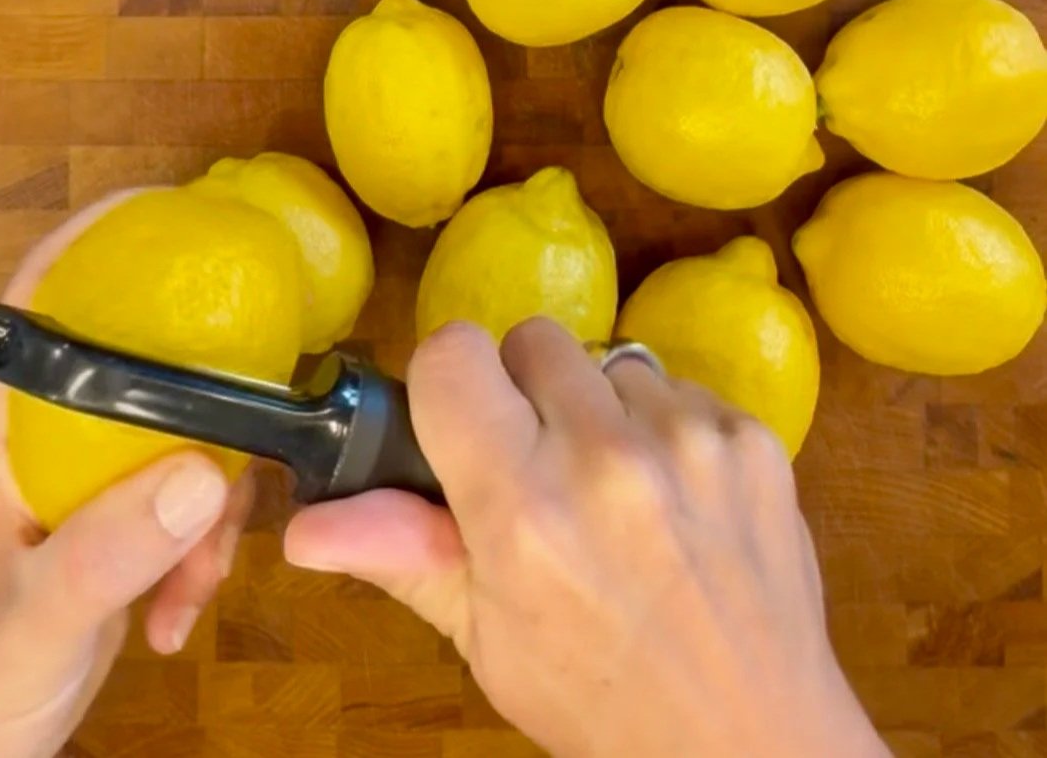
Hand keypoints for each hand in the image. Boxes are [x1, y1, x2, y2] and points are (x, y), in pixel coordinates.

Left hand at [0, 194, 252, 757]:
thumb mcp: (28, 632)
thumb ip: (101, 560)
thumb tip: (201, 478)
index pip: (42, 313)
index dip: (94, 242)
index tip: (173, 208)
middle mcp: (46, 445)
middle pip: (143, 376)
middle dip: (204, 423)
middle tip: (239, 471)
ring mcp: (86, 487)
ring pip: (180, 444)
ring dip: (210, 513)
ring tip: (195, 588)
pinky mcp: (121, 527)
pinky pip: (188, 504)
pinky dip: (201, 552)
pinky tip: (182, 614)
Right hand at [286, 318, 887, 757]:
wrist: (751, 735)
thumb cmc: (598, 696)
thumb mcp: (486, 640)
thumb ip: (402, 557)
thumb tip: (302, 528)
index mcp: (522, 505)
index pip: (454, 353)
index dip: (448, 379)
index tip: (464, 421)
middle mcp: (607, 455)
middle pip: (536, 339)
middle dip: (526, 389)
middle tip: (542, 462)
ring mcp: (692, 438)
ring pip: (614, 362)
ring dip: (603, 410)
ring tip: (618, 492)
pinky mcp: (754, 437)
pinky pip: (681, 390)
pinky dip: (667, 427)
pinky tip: (677, 497)